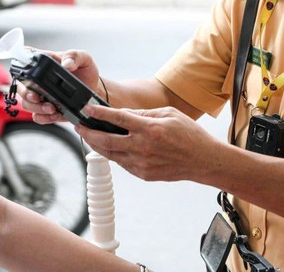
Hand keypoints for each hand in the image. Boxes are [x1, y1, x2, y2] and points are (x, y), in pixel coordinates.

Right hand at [18, 49, 101, 124]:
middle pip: (21, 86)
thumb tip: (66, 64)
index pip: (25, 59)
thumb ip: (75, 56)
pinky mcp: (47, 109)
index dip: (19, 64)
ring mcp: (42, 95)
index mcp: (46, 63)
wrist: (94, 89)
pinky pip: (38, 116)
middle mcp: (39, 80)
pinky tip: (56, 114)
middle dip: (26, 94)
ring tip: (51, 108)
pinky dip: (45, 117)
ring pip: (27, 104)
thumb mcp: (84, 58)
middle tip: (37, 97)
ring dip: (37, 108)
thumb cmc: (86, 71)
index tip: (26, 73)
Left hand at [76, 105, 216, 182]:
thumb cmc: (189, 134)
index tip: (86, 110)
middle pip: (107, 140)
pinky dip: (114, 154)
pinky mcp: (143, 174)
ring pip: (111, 154)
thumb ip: (144, 114)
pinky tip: (109, 147)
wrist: (203, 161)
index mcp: (150, 129)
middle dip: (89, 133)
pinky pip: (122, 163)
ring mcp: (142, 164)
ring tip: (89, 137)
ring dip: (97, 145)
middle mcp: (143, 147)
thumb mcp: (169, 114)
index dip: (99, 114)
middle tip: (79, 127)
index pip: (118, 119)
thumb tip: (123, 114)